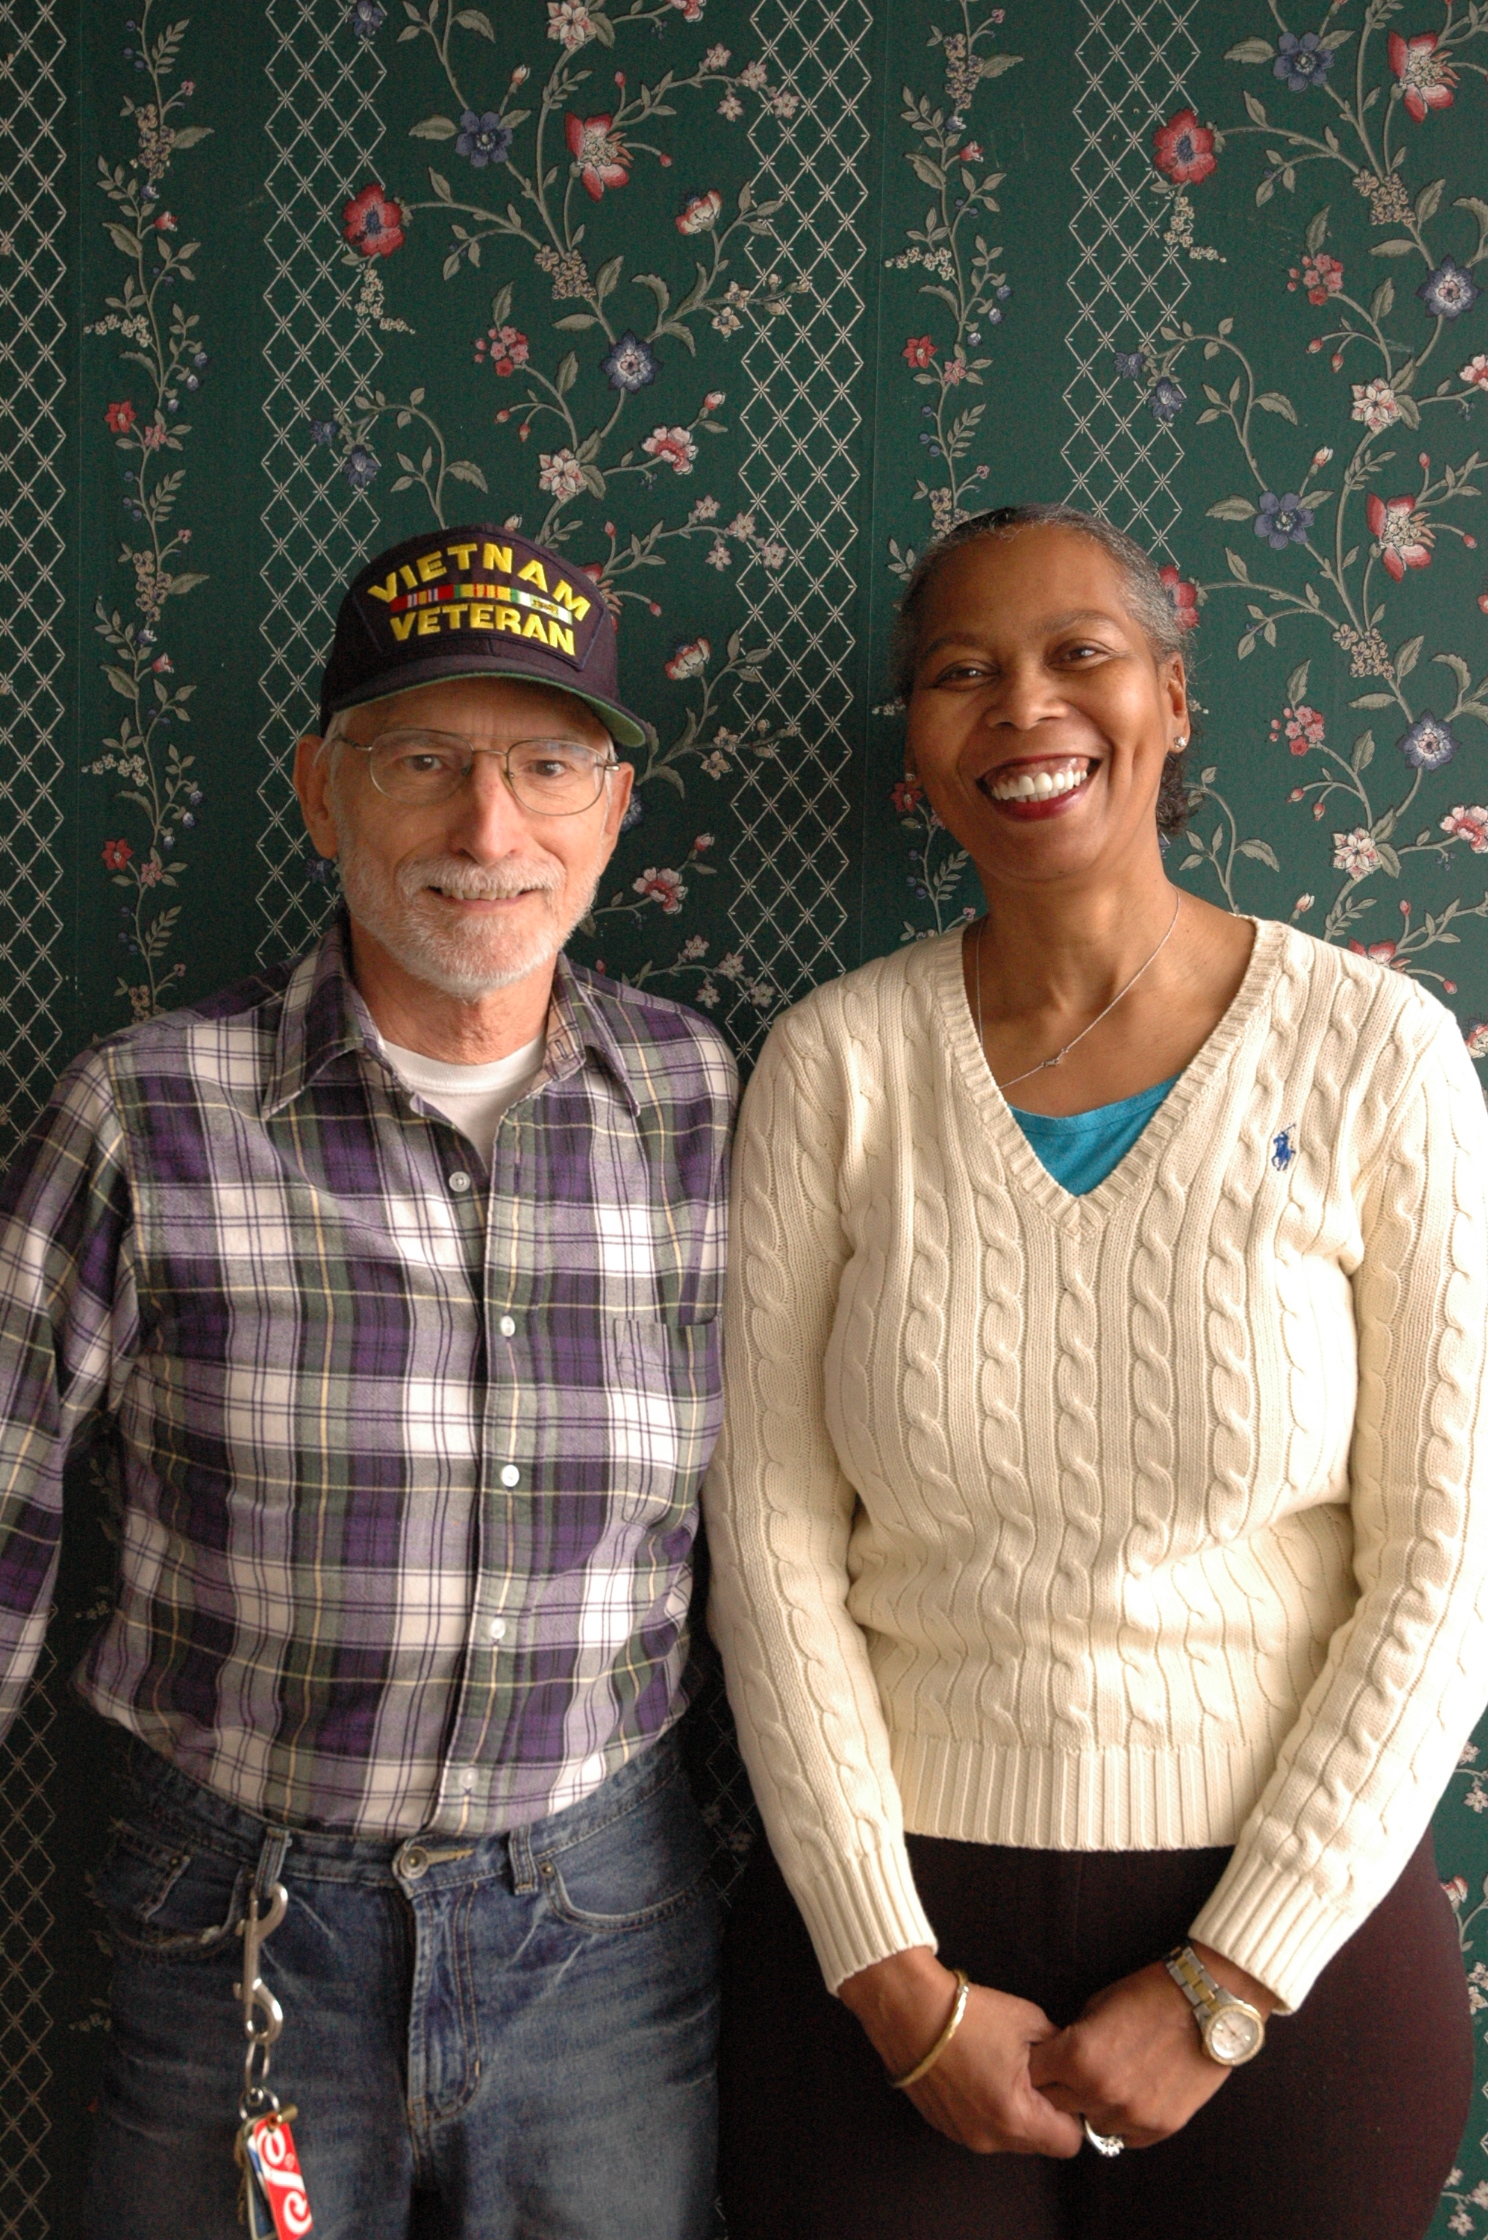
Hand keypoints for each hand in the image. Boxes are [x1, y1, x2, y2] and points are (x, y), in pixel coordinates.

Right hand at [838, 1947, 1083, 2157]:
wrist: (908, 2007)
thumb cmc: (973, 2013)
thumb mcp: (1030, 2022)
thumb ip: (1059, 2051)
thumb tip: (1070, 2064)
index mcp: (1016, 2117)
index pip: (1069, 2142)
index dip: (1071, 2113)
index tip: (1060, 2085)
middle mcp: (989, 2139)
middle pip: (1038, 2144)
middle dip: (1043, 2114)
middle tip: (1031, 2073)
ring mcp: (961, 2135)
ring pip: (1007, 2138)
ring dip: (1013, 2114)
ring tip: (999, 2069)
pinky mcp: (941, 2125)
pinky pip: (979, 2129)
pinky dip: (985, 2109)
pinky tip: (974, 2072)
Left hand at [1029, 1942, 1276, 2148]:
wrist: (1208, 2004)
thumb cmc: (1149, 1994)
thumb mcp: (1097, 2005)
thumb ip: (1073, 2039)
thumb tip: (1058, 2060)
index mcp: (1077, 2056)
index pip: (1034, 2076)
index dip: (1038, 2066)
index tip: (1045, 2061)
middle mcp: (1100, 2091)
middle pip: (1058, 2106)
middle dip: (1060, 2089)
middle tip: (1072, 2074)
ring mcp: (1132, 2114)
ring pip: (1092, 2124)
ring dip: (1094, 2107)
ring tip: (1109, 2081)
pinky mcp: (1160, 2127)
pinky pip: (1126, 2136)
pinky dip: (1124, 2120)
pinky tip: (1133, 2094)